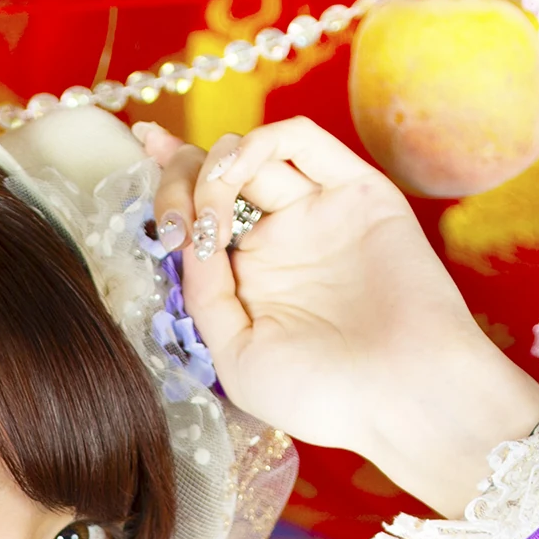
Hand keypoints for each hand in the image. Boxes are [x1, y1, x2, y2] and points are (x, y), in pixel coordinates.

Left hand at [138, 117, 538, 516]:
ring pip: (256, 155)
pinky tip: (237, 168)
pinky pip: (305, 142)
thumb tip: (184, 233)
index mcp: (250, 284)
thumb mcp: (236, 355)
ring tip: (205, 193)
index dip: (165, 192)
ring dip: (217, 159)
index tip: (134, 171)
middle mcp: (281, 243)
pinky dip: (264, 140)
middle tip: (162, 185)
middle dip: (180, 171)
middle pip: (219, 180)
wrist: (404, 397)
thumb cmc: (323, 396)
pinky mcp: (357, 192)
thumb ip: (203, 293)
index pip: (197, 221)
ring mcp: (318, 214)